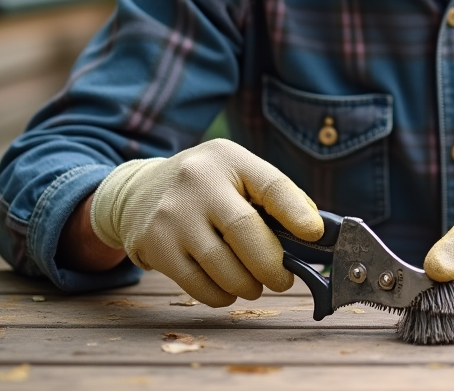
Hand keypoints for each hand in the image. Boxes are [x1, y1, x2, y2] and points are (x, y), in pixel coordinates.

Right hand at [90, 139, 322, 305]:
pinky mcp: (155, 244)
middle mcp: (197, 181)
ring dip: (247, 285)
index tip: (315, 235)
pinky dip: (220, 295)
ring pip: (222, 266)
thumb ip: (275, 196)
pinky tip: (227, 289)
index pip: (271, 184)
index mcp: (228, 158)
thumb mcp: (237, 173)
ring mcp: (173, 214)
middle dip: (272, 265)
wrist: (138, 193)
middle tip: (283, 279)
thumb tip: (314, 232)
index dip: (297, 213)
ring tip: (253, 284)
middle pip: (245, 232)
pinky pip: (197, 284)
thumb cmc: (205, 187)